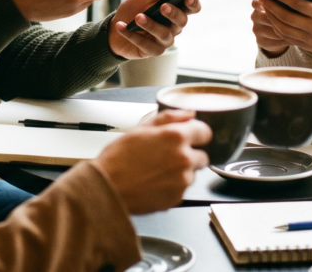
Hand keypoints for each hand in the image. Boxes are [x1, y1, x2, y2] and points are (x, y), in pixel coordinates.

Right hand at [96, 109, 210, 214]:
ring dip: (182, 172)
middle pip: (202, 156)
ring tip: (157, 171)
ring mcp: (182, 181)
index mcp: (176, 137)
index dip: (197, 134)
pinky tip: (155, 183)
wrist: (106, 188)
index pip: (205, 132)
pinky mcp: (177, 198)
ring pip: (192, 174)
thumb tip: (189, 113)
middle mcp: (183, 159)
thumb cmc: (118, 158)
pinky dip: (173, 187)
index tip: (191, 138)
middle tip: (167, 157)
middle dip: (189, 155)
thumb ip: (169, 118)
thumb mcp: (141, 129)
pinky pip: (182, 189)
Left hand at [108, 0, 201, 59]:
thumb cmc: (134, 9)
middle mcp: (173, 27)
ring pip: (164, 34)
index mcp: (175, 11)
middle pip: (181, 22)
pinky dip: (132, 35)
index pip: (192, 8)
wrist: (114, 27)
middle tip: (163, 6)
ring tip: (137, 17)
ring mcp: (164, 40)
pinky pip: (146, 45)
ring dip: (151, 25)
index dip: (193, 3)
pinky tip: (121, 26)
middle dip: (174, 13)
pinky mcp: (152, 51)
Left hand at [256, 0, 311, 59]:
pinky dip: (278, 29)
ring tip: (265, 9)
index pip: (297, 4)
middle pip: (286, 18)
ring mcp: (311, 40)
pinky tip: (273, 20)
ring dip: (271, 19)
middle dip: (271, 7)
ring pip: (284, 30)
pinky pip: (288, 39)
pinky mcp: (308, 47)